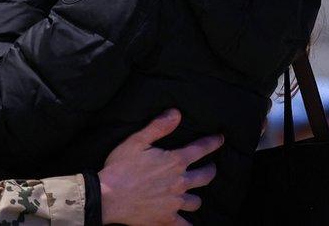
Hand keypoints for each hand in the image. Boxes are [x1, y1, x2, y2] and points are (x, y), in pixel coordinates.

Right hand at [99, 109, 222, 224]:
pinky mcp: (167, 219)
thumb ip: (158, 126)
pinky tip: (191, 225)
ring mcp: (175, 202)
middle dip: (210, 170)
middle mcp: (180, 182)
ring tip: (194, 193)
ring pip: (196, 201)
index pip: (201, 149)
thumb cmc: (120, 167)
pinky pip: (185, 225)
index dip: (213, 143)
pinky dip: (189, 225)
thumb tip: (176, 113)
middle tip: (211, 167)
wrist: (108, 196)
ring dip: (197, 195)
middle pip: (205, 176)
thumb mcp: (137, 141)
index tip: (220, 139)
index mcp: (175, 161)